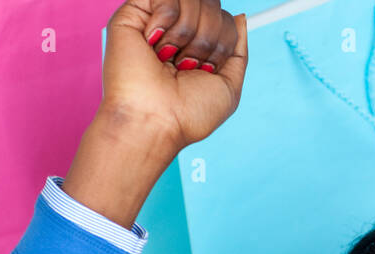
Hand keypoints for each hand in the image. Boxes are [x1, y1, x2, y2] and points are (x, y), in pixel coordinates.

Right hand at [100, 0, 248, 150]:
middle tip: (188, 66)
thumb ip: (238, 51)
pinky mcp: (134, 13)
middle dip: (208, 40)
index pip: (225, 19)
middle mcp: (178, 31)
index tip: (207, 70)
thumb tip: (239, 17)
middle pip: (212, 5)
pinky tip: (154, 43)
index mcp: (198, 46)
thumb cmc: (188, 114)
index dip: (224, 43)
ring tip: (168, 59)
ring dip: (187, 35)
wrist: (155, 121)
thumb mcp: (229, 86)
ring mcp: (156, 20)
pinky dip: (167, 22)